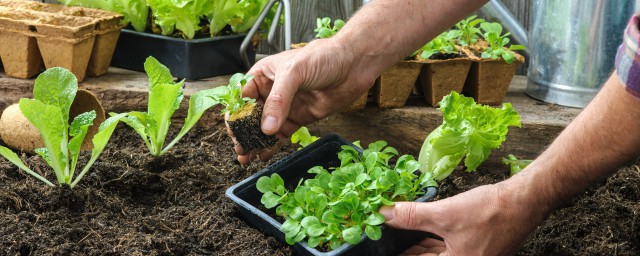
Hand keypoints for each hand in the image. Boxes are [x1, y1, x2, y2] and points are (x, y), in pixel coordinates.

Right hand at [232, 39, 376, 163]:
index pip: (242, 96)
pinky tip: (264, 155)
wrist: (353, 65)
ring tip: (246, 156)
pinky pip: (281, 135)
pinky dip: (272, 146)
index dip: (235, 113)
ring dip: (255, 142)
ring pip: (264, 128)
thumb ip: (279, 100)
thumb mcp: (295, 72)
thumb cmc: (323, 57)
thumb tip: (266, 127)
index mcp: (264, 75)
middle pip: (251, 115)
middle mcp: (272, 91)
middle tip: (240, 148)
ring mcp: (286, 106)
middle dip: (243, 132)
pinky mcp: (299, 118)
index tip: (233, 130)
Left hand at [379, 181, 548, 255]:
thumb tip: (384, 214)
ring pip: (436, 254)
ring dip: (419, 245)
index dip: (402, 253)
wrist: (523, 202)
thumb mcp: (444, 214)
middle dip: (408, 250)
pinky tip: (421, 234)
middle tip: (388, 240)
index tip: (382, 248)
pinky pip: (446, 248)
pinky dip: (433, 241)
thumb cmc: (490, 212)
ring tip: (399, 236)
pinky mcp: (474, 248)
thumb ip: (412, 217)